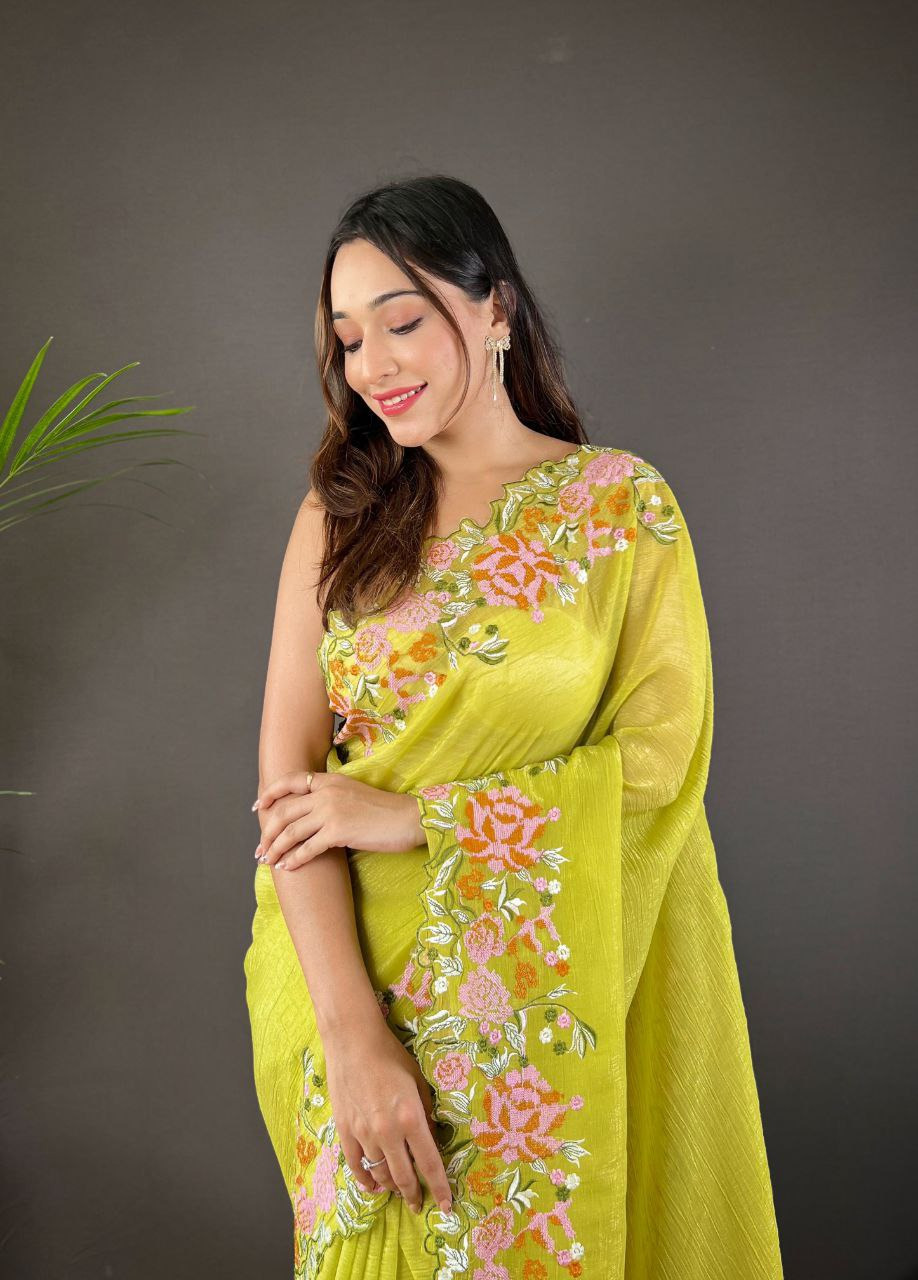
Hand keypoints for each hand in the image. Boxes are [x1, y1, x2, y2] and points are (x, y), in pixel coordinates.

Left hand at [253, 770, 424, 870]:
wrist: (408, 818)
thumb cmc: (384, 811)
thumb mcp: (353, 794)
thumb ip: (330, 799)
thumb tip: (310, 816)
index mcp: (330, 780)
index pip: (290, 780)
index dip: (271, 794)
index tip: (258, 807)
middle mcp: (326, 792)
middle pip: (284, 811)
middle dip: (268, 832)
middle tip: (260, 848)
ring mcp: (331, 810)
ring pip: (291, 831)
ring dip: (276, 848)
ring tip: (268, 860)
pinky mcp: (338, 831)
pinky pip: (307, 848)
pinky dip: (294, 859)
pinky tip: (288, 867)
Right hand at [325, 1018, 452, 1215]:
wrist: (353, 1041)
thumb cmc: (391, 1056)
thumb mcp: (419, 1083)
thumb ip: (426, 1116)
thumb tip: (430, 1141)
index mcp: (411, 1118)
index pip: (429, 1164)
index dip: (439, 1188)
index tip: (447, 1206)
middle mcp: (387, 1132)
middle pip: (404, 1177)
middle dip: (414, 1195)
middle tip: (420, 1204)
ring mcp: (363, 1134)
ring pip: (379, 1174)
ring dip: (391, 1186)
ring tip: (399, 1190)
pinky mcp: (345, 1131)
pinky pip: (355, 1165)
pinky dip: (365, 1180)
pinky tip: (372, 1186)